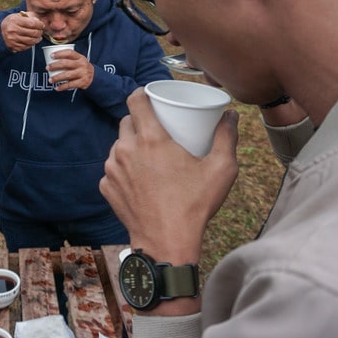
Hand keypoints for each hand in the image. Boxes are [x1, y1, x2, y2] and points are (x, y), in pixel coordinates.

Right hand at [1, 11, 42, 51]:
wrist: (0, 31)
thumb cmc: (12, 22)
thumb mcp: (18, 15)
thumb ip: (29, 16)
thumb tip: (39, 21)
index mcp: (15, 20)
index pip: (32, 23)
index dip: (40, 24)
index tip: (42, 25)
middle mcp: (13, 30)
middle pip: (33, 33)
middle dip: (40, 32)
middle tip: (41, 31)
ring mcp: (13, 39)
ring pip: (31, 41)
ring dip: (37, 39)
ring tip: (39, 36)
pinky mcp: (14, 46)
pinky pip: (26, 46)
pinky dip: (31, 44)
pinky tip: (32, 40)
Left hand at [45, 48, 93, 90]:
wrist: (94, 77)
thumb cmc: (81, 67)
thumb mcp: (78, 60)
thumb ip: (69, 59)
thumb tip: (51, 60)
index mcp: (80, 57)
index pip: (69, 53)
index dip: (60, 53)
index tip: (51, 55)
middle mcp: (81, 64)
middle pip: (66, 63)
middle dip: (55, 65)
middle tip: (47, 67)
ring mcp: (82, 74)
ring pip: (67, 75)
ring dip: (57, 77)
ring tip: (50, 80)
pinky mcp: (82, 82)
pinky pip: (70, 85)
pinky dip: (62, 87)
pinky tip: (57, 88)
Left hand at [100, 88, 239, 261]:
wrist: (166, 243)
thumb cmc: (194, 206)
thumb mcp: (221, 169)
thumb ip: (227, 137)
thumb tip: (231, 115)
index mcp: (150, 139)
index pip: (135, 100)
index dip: (142, 94)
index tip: (150, 96)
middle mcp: (125, 149)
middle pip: (126, 122)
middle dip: (139, 121)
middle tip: (157, 130)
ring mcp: (112, 169)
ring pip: (118, 145)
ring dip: (130, 145)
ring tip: (148, 155)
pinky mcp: (106, 187)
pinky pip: (113, 169)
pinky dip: (124, 169)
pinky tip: (139, 178)